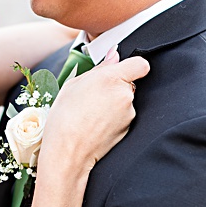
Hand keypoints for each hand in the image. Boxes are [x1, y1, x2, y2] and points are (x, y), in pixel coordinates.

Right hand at [41, 48, 149, 170]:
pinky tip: (94, 124)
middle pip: (129, 83)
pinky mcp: (129, 127)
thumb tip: (114, 55)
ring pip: (124, 100)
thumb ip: (99, 68)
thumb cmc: (65, 117)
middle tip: (92, 96)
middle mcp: (125, 94)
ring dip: (112, 103)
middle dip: (114, 87)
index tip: (121, 70)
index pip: (140, 64)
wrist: (68, 151)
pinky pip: (123, 116)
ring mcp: (129, 112)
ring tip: (90, 113)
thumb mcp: (74, 85)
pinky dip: (112, 118)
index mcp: (111, 78)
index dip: (132, 65)